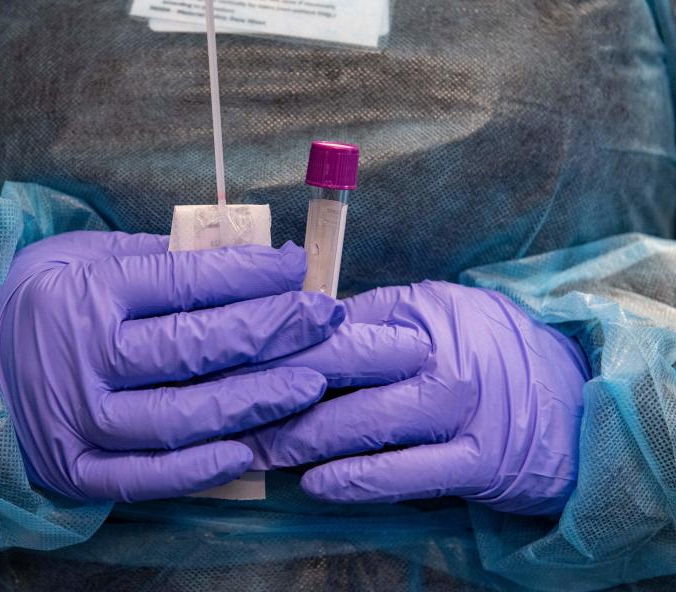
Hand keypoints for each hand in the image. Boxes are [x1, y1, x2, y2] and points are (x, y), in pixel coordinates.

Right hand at [0, 231, 343, 501]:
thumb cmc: (32, 302)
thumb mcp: (79, 258)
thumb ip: (152, 261)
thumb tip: (236, 258)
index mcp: (85, 293)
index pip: (183, 282)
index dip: (248, 275)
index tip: (296, 268)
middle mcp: (83, 358)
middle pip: (193, 347)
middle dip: (271, 329)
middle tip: (324, 316)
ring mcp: (77, 421)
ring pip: (180, 417)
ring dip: (253, 400)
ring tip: (309, 380)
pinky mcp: (74, 470)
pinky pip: (145, 478)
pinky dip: (199, 468)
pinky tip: (249, 448)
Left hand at [239, 281, 588, 514]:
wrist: (573, 401)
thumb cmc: (488, 353)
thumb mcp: (435, 315)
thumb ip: (372, 320)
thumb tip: (296, 326)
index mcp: (418, 312)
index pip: (332, 325)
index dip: (275, 345)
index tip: (229, 361)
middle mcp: (437, 355)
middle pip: (338, 370)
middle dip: (273, 393)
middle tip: (221, 411)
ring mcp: (459, 409)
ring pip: (363, 423)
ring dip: (301, 440)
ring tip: (254, 451)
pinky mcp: (477, 461)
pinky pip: (405, 472)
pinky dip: (356, 479)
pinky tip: (315, 484)